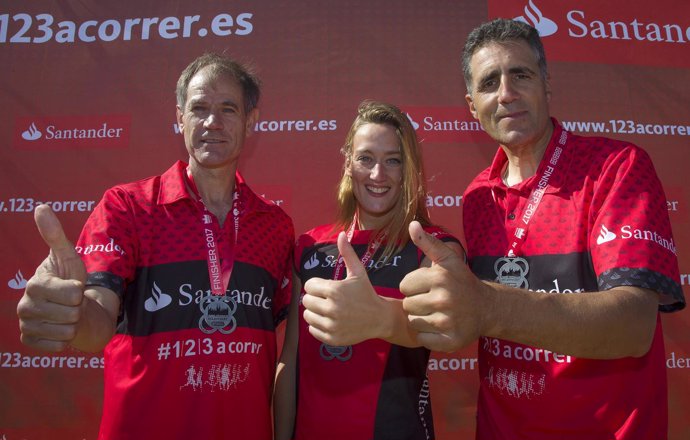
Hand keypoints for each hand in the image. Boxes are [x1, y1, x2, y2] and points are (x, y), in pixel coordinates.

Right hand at [17, 205, 86, 351]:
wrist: (69, 306)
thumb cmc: (70, 278)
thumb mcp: (68, 257)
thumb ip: (55, 235)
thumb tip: (41, 207)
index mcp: (34, 284)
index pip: (73, 294)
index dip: (80, 292)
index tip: (74, 288)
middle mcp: (24, 306)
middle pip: (71, 315)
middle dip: (77, 309)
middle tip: (71, 304)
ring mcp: (25, 325)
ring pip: (66, 332)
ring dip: (73, 325)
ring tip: (66, 315)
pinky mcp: (29, 341)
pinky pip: (58, 346)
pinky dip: (65, 340)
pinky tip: (59, 329)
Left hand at [302, 232, 388, 345]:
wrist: (379, 318)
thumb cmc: (366, 293)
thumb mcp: (358, 272)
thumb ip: (347, 254)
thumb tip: (341, 234)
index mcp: (335, 290)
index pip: (309, 286)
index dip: (317, 285)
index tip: (327, 288)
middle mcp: (332, 308)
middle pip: (306, 301)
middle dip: (314, 298)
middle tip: (327, 299)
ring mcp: (331, 325)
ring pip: (307, 315)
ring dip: (315, 312)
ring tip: (328, 310)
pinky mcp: (331, 338)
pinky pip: (312, 330)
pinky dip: (318, 325)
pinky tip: (330, 320)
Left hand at [401, 221, 486, 351]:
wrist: (487, 308)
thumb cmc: (462, 281)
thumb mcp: (448, 258)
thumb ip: (428, 242)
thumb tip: (412, 225)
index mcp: (439, 278)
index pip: (404, 286)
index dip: (413, 286)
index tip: (428, 286)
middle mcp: (443, 299)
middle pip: (407, 305)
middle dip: (416, 303)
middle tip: (432, 301)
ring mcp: (447, 322)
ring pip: (413, 322)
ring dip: (421, 319)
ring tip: (436, 313)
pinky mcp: (450, 341)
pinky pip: (422, 339)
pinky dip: (428, 336)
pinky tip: (439, 327)